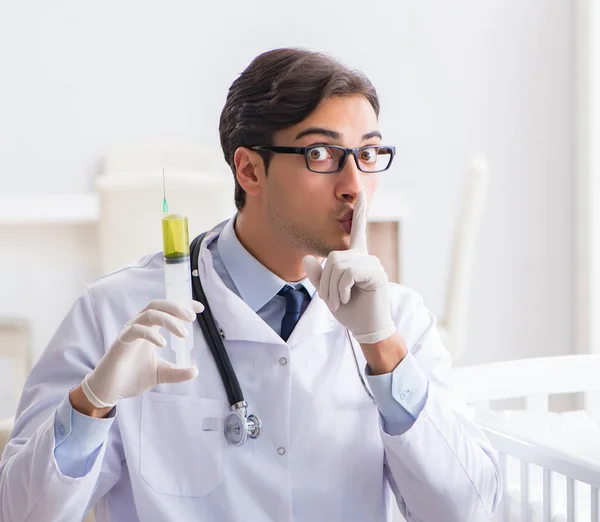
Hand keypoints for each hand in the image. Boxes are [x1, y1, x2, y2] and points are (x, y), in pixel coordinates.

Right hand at [80, 299, 203, 409]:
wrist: (110, 391)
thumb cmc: (132, 378)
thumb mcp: (161, 374)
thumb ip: (178, 372)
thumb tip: (196, 371)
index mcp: (150, 329)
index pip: (166, 309)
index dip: (182, 305)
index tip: (199, 309)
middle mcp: (139, 326)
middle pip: (157, 305)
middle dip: (176, 307)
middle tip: (191, 318)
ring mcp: (129, 332)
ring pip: (148, 314)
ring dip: (168, 320)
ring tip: (182, 333)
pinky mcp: (121, 342)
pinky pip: (136, 330)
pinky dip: (151, 334)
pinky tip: (162, 344)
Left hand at [303, 191, 395, 343]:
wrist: (366, 328)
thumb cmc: (350, 310)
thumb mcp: (328, 292)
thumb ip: (318, 276)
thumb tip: (308, 258)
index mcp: (356, 258)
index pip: (358, 231)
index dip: (360, 212)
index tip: (360, 193)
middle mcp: (365, 257)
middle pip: (333, 257)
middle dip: (325, 282)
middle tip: (329, 301)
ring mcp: (372, 264)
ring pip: (338, 265)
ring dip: (332, 288)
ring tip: (339, 302)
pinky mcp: (376, 274)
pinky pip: (348, 274)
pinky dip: (341, 289)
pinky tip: (347, 299)